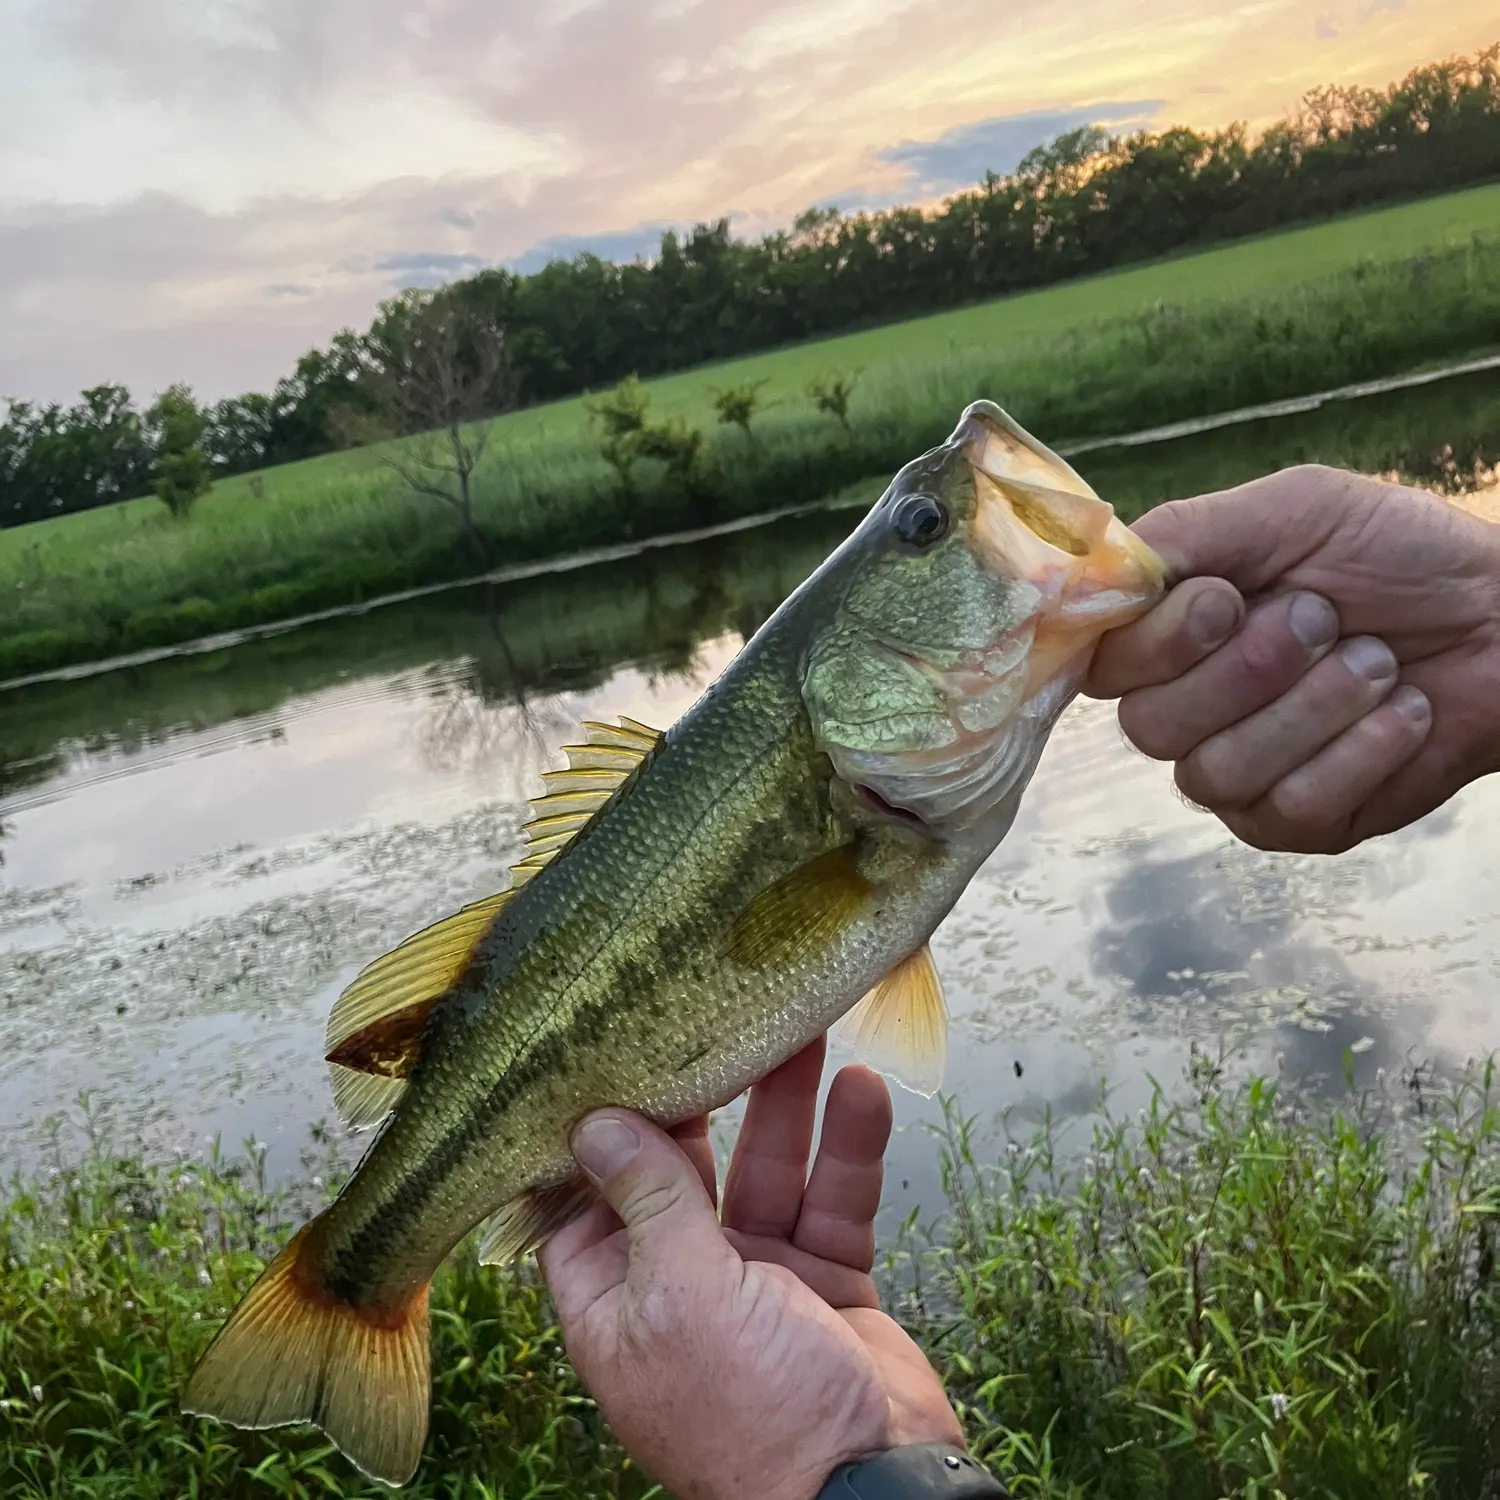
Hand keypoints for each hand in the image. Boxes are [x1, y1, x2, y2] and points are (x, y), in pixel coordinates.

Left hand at [538, 1038, 961, 1499]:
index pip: (586, 1195)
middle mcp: (680, 1281)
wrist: (868, 1490)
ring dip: (786, 1105)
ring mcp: (757, 1279)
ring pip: (766, 1170)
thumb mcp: (683, 1297)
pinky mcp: (825, 1278)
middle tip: (714, 1015)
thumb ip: (650, 1202)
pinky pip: (832, 1199)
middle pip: (685, 1168)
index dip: (597, 1127)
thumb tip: (596, 1123)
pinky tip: (861, 1090)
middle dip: (705, 1096)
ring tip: (800, 1026)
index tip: (608, 1050)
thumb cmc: (752, 1417)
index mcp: (617, 1298)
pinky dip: (848, 1149)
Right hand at [1085, 464, 1499, 852]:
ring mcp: (1235, 776)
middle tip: (1324, 619)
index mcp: (1169, 636)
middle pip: (1151, 728)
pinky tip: (1405, 714)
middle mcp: (1185, 711)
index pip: (1102, 666)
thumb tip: (1092, 571)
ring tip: (1381, 663)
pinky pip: (1291, 807)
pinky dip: (1361, 751)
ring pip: (1218, 772)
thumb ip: (1182, 533)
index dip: (1158, 644)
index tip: (1228, 600)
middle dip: (1253, 669)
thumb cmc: (1400, 556)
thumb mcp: (1290, 509)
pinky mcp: (1295, 824)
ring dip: (1318, 706)